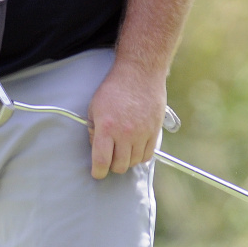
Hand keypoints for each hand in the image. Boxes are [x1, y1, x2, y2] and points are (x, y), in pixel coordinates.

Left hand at [87, 62, 165, 179]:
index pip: (102, 161)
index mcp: (107, 127)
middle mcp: (125, 134)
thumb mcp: (95, 106)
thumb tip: (95, 147)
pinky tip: (135, 149)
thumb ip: (93, 129)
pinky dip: (140, 157)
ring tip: (122, 151)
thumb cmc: (114, 87)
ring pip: (134, 162)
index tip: (97, 173)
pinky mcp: (154, 131)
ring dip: (127, 161)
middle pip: (119, 166)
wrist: (139, 73)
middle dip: (112, 166)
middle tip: (109, 159)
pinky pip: (148, 155)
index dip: (98, 172)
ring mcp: (141, 133)